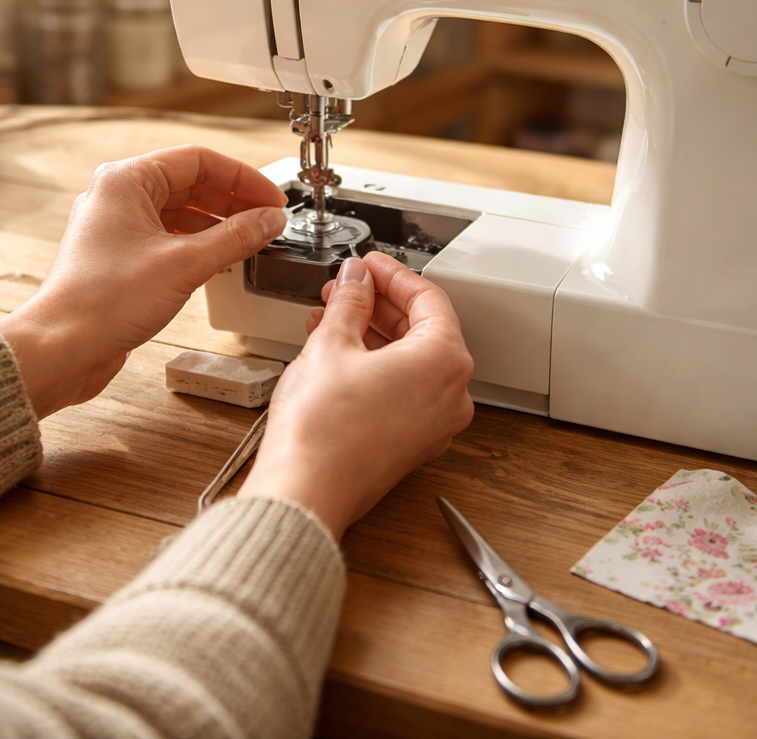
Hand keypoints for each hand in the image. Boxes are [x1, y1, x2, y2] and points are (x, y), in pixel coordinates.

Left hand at [0, 146, 287, 418]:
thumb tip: (269, 220)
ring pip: (180, 212)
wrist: (62, 349)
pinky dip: (198, 244)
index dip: (242, 178)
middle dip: (233, 202)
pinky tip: (221, 259)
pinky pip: (169, 237)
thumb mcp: (185, 264)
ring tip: (252, 239)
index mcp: (126, 181)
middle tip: (268, 219)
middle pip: (191, 184)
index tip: (271, 198)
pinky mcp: (120, 257)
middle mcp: (118, 197)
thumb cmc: (101, 303)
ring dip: (218, 224)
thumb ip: (235, 238)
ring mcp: (117, 227)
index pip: (199, 160)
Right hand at [238, 252, 473, 539]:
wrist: (305, 491)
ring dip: (372, 333)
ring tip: (332, 316)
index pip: (428, 298)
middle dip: (379, 304)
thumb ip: (349, 301)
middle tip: (346, 287)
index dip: (393, 274)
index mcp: (445, 362)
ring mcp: (433, 424)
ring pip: (409, 361)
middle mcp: (451, 396)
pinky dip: (374, 365)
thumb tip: (355, 281)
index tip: (370, 264)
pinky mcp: (410, 443)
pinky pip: (401, 389)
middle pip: (422, 329)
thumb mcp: (332, 343)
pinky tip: (336, 351)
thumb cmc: (323, 430)